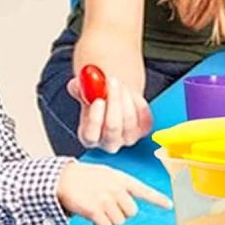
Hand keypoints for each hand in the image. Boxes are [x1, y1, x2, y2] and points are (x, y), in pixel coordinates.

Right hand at [57, 162, 171, 224]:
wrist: (63, 178)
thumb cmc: (85, 178)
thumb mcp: (107, 175)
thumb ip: (121, 187)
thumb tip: (131, 207)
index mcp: (121, 179)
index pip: (144, 190)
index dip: (158, 199)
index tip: (170, 206)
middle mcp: (116, 188)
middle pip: (132, 212)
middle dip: (121, 213)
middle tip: (107, 207)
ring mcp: (106, 199)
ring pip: (119, 221)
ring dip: (109, 219)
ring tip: (97, 208)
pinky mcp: (95, 209)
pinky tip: (93, 216)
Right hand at [70, 34, 153, 153]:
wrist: (116, 97)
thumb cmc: (98, 98)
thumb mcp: (84, 91)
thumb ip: (79, 88)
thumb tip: (79, 84)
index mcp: (89, 137)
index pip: (91, 136)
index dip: (95, 119)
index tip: (98, 100)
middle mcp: (109, 143)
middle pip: (112, 128)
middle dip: (113, 102)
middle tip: (112, 82)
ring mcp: (128, 138)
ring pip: (129, 121)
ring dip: (125, 98)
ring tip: (120, 84)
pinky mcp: (144, 130)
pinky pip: (144, 116)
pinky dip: (138, 101)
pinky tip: (131, 94)